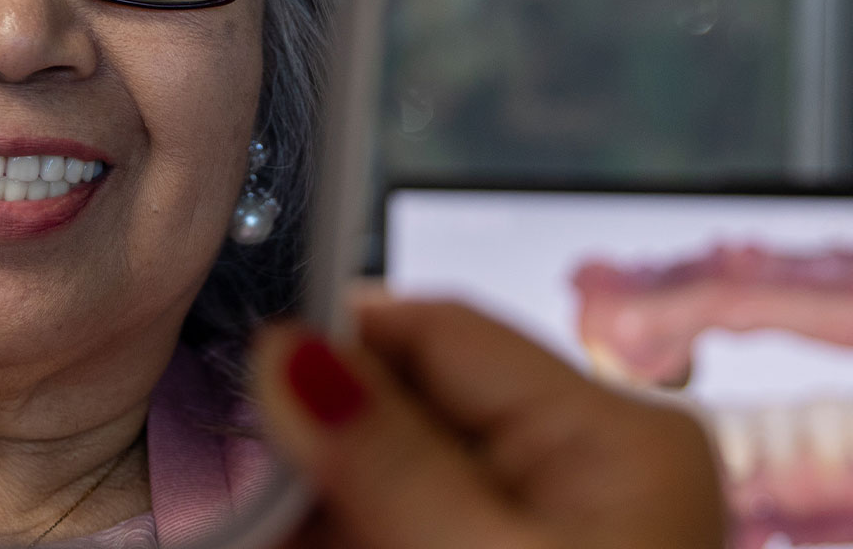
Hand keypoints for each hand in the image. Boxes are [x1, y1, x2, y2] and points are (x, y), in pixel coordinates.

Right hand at [251, 297, 726, 548]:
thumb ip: (382, 457)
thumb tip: (287, 350)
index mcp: (618, 435)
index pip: (438, 328)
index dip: (329, 345)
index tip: (235, 381)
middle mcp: (593, 466)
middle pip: (409, 405)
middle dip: (314, 437)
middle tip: (235, 479)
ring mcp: (556, 520)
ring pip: (395, 466)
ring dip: (316, 488)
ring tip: (249, 520)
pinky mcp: (515, 547)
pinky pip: (410, 516)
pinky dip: (347, 526)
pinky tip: (289, 535)